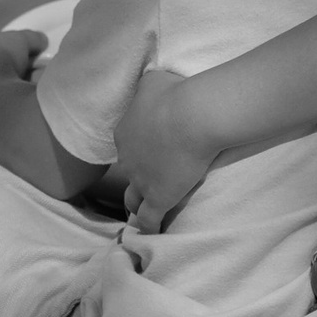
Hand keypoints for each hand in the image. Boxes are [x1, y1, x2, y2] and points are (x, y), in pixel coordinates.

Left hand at [116, 65, 218, 233]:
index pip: (128, 145)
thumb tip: (147, 87)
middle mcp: (127, 158)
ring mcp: (141, 181)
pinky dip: (148, 228)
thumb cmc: (176, 94)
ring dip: (136, 204)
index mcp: (124, 132)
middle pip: (129, 171)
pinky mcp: (158, 198)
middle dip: (139, 174)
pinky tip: (150, 235)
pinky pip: (148, 220)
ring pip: (131, 199)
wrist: (192, 115)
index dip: (140, 149)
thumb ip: (145, 88)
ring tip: (142, 211)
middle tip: (154, 177)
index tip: (153, 149)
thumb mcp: (152, 81)